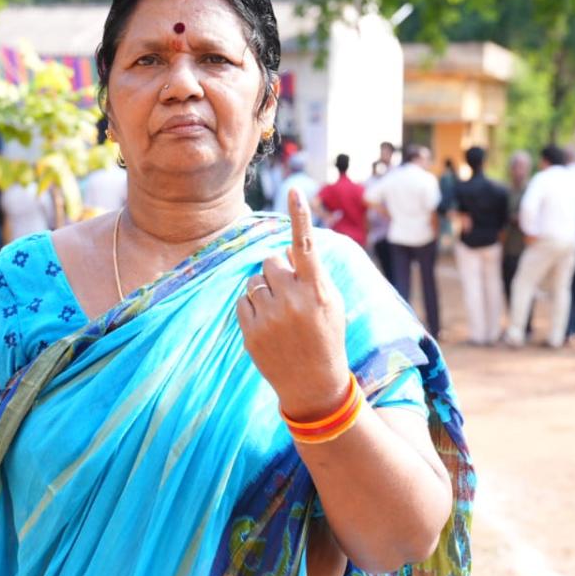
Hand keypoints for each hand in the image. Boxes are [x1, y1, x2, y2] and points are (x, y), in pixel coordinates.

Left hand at [237, 188, 349, 420]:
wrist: (314, 384)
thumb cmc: (326, 336)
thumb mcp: (331, 304)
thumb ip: (314, 274)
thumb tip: (293, 248)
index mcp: (318, 291)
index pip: (307, 245)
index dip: (300, 217)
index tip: (294, 191)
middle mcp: (293, 300)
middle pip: (271, 260)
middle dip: (277, 271)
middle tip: (289, 293)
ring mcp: (270, 317)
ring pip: (254, 279)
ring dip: (264, 290)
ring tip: (280, 314)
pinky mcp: (251, 331)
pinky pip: (243, 300)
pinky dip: (252, 307)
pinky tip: (268, 326)